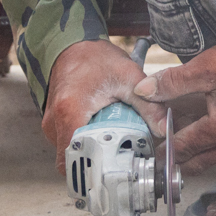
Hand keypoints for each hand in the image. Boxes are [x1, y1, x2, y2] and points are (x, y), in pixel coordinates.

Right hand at [42, 39, 165, 174]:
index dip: (95, 170)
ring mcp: (51, 125)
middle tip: (122, 159)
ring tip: (115, 145)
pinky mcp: (54, 125)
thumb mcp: (128, 77)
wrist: (72, 45)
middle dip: (98, 165)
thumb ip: (148, 105)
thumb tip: (164, 128)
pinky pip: (70, 145)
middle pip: (74, 161)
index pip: (75, 158)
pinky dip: (87, 146)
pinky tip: (103, 136)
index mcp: (70, 111)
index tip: (117, 169)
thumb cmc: (95, 58)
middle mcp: (54, 122)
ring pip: (71, 155)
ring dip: (93, 155)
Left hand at [133, 35, 215, 172]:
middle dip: (173, 160)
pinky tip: (190, 131)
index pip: (183, 148)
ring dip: (188, 154)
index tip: (146, 153)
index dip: (162, 151)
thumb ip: (172, 82)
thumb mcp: (207, 66)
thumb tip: (144, 90)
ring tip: (167, 144)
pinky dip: (202, 146)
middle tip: (153, 155)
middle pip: (196, 162)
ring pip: (208, 157)